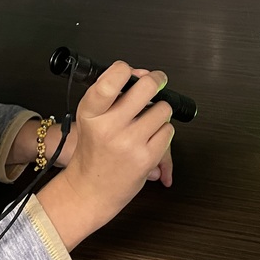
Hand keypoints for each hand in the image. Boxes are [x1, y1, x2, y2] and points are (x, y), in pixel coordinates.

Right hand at [36, 62, 174, 249]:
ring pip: (163, 109)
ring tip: (147, 120)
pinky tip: (150, 137)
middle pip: (147, 87)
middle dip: (156, 80)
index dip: (126, 70)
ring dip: (160, 111)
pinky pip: (169, 131)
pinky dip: (163, 131)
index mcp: (91, 112)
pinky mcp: (147, 158)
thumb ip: (112, 92)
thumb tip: (142, 73)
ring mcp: (129, 143)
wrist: (90, 189)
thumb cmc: (94, 148)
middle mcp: (109, 127)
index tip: (130, 71)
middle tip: (157, 81)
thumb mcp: (91, 116)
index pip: (111, 81)